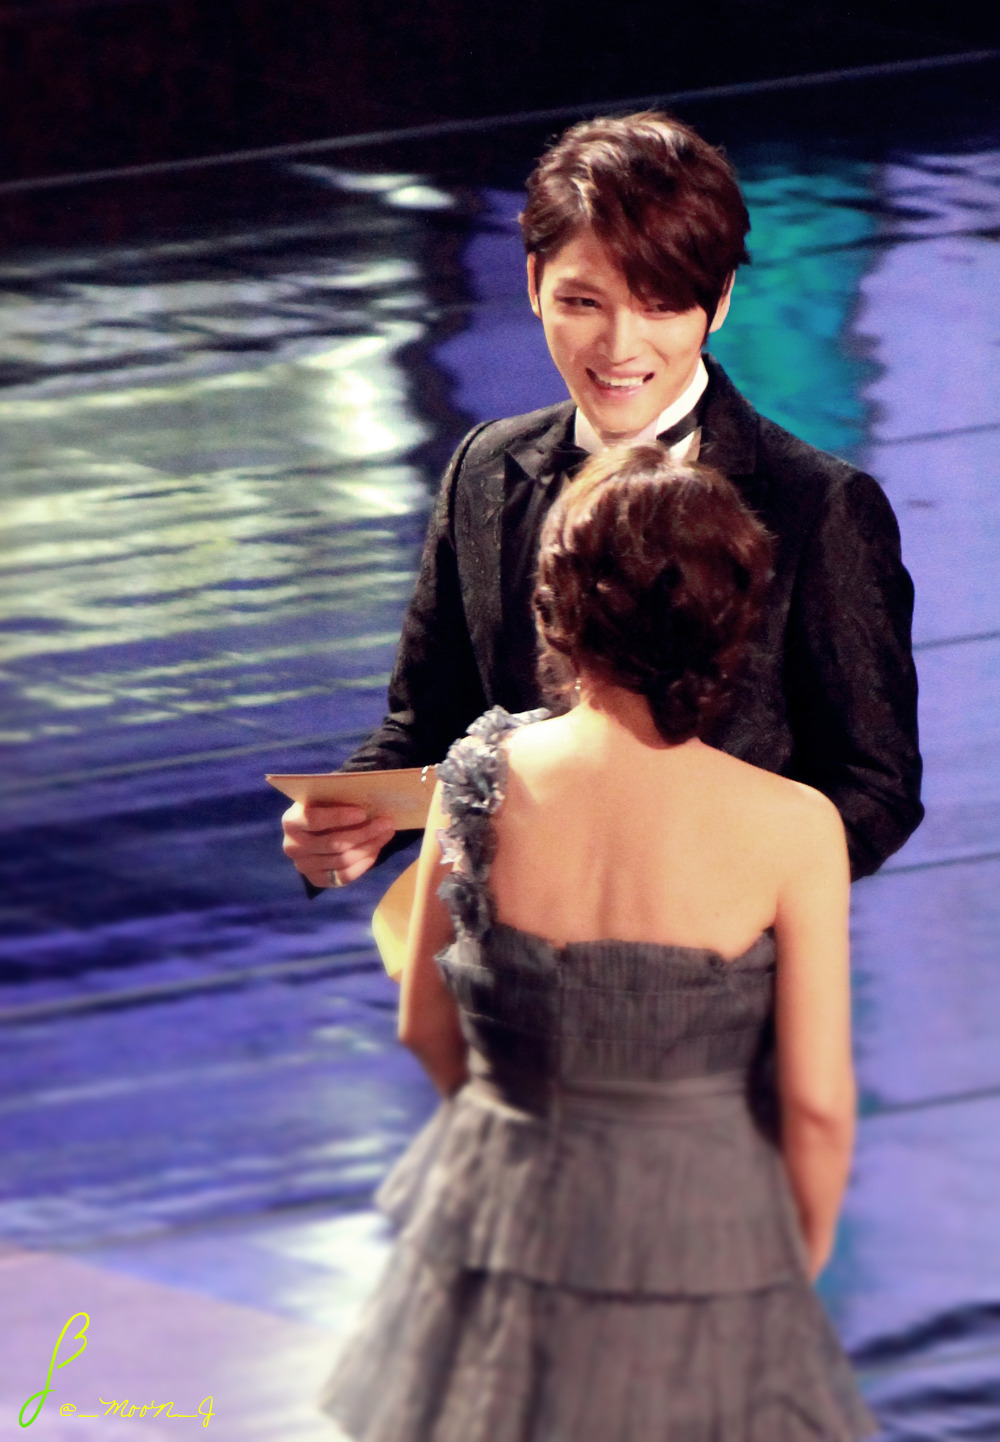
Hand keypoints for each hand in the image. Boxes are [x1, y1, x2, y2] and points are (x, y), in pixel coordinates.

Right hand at [281, 802, 395, 886]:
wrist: (316, 828)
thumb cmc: (325, 807)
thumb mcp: (327, 797)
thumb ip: (340, 798)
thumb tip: (368, 799)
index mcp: (291, 821)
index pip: (313, 819)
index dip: (338, 817)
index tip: (362, 812)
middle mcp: (292, 846)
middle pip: (332, 843)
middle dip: (364, 832)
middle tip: (386, 823)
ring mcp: (303, 866)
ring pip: (342, 860)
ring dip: (369, 846)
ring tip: (386, 833)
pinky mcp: (316, 879)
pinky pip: (344, 877)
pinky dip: (363, 864)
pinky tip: (376, 850)